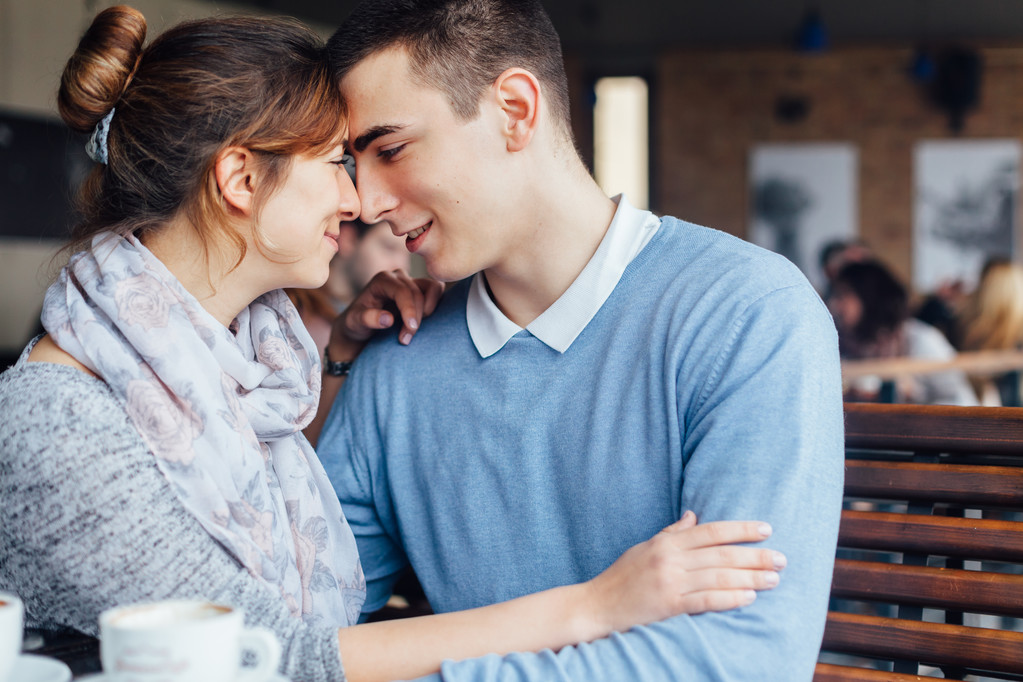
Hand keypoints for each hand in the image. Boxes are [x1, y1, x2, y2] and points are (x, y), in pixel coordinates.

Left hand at [327, 270, 442, 361]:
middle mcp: (398, 276)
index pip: (403, 291)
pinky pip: (436, 290)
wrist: (361, 325)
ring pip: (432, 288)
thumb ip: (368, 319)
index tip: (411, 329)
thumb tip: (389, 319)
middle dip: (416, 317)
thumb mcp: (355, 323)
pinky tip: (425, 320)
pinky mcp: (420, 289)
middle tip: (405, 339)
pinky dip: (435, 304)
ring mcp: (411, 281)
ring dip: (430, 308)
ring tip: (415, 327)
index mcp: (382, 280)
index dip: (409, 310)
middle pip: (417, 293)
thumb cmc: (356, 323)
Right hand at [583, 511, 784, 635]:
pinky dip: (729, 597)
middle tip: (782, 558)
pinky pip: (706, 600)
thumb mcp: (644, 548)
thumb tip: (693, 516)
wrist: (596, 606)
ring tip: (773, 579)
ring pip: (719, 576)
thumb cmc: (621, 577)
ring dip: (750, 577)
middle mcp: (670, 559)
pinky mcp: (668, 605)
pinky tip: (749, 597)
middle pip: (722, 553)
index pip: (712, 531)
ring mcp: (670, 582)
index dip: (741, 529)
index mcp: (666, 543)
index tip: (767, 529)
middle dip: (755, 555)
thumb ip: (671, 534)